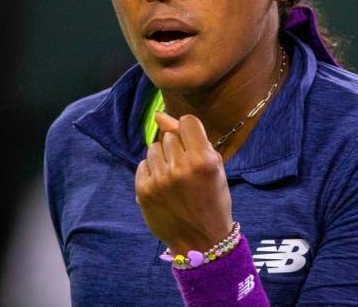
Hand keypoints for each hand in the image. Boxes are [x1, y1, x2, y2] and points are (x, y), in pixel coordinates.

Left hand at [135, 112, 233, 255]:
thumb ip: (191, 138)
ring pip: (154, 148)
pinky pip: (142, 164)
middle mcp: (180, 168)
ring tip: (173, 177)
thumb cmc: (213, 200)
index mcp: (203, 160)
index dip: (190, 131)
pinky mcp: (144, 190)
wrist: (202, 241)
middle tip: (186, 168)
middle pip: (169, 135)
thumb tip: (159, 115)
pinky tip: (163, 186)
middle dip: (177, 147)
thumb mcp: (214, 167)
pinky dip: (151, 172)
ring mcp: (160, 180)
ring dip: (163, 158)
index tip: (193, 145)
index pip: (187, 121)